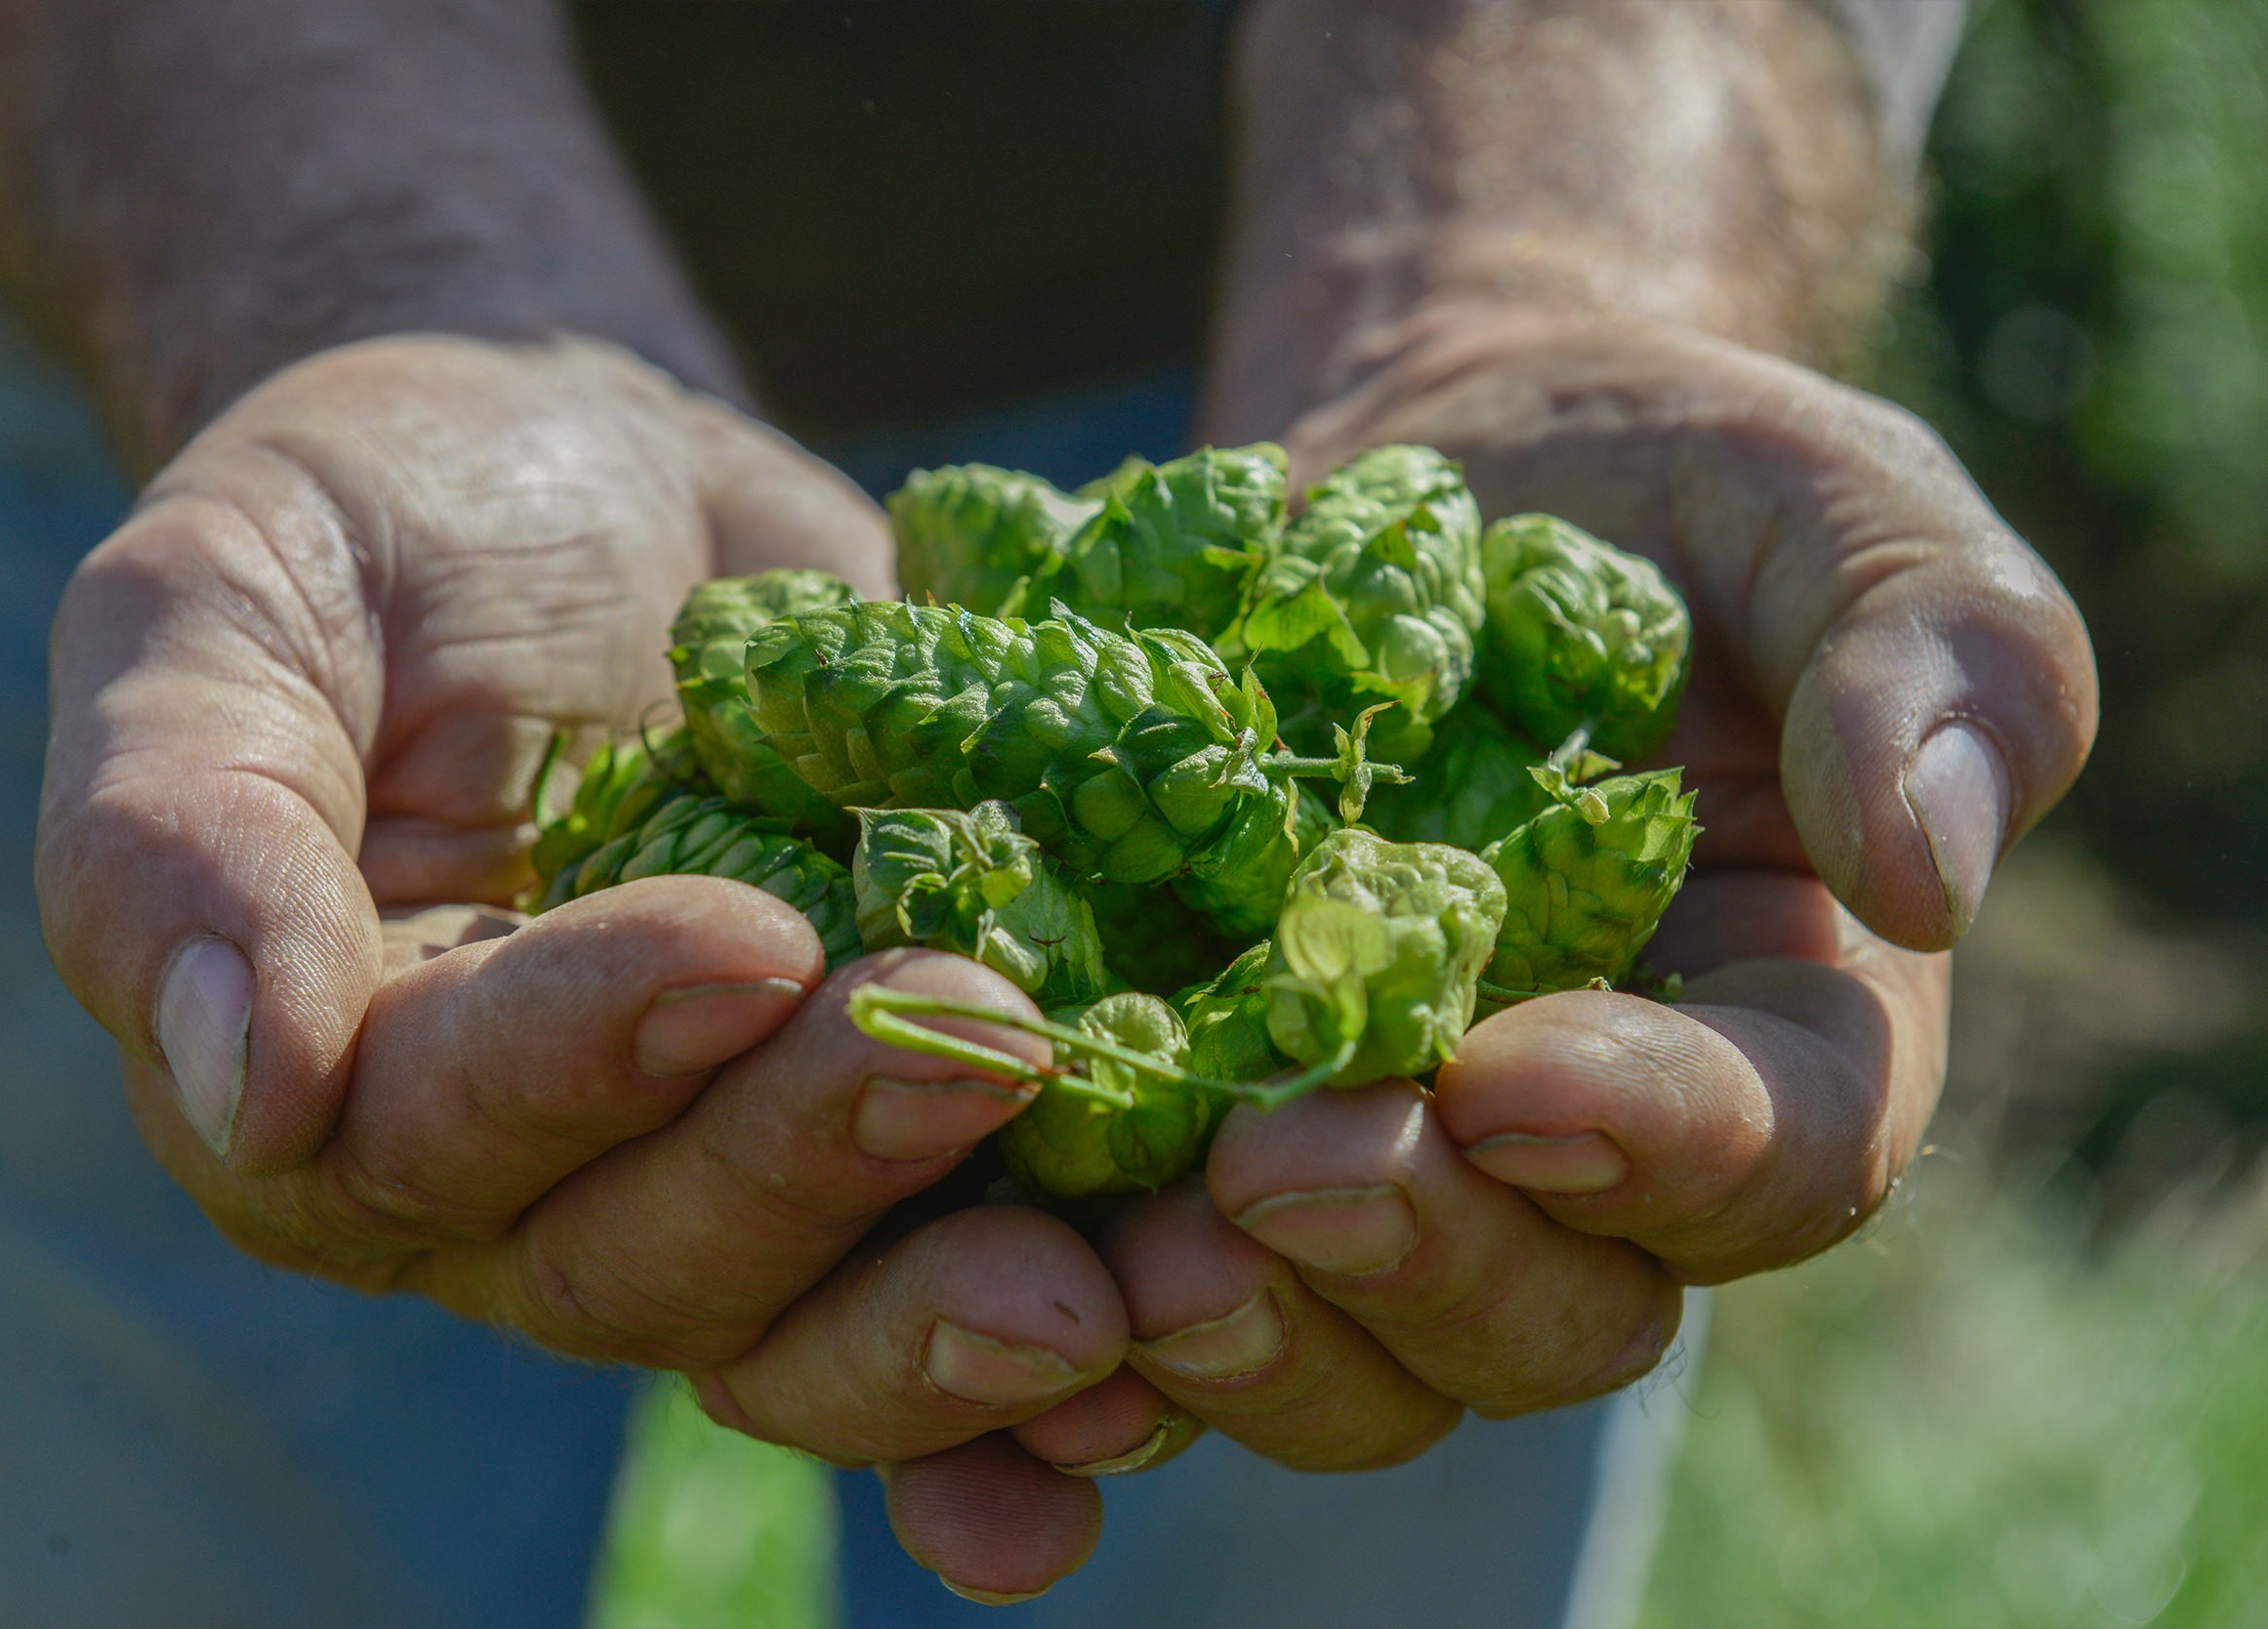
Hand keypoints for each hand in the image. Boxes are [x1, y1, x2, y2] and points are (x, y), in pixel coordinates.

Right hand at [33, 333, 1131, 1593]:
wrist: (584, 480)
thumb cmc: (369, 527)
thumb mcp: (214, 608)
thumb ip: (181, 834)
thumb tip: (249, 1084)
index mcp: (340, 1083)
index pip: (444, 1128)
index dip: (592, 1059)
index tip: (748, 940)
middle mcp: (530, 1181)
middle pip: (654, 1259)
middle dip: (817, 1167)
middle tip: (983, 1042)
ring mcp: (721, 1167)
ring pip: (814, 1320)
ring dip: (956, 1319)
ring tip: (1116, 1281)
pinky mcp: (886, 1132)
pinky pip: (954, 1270)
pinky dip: (1049, 1365)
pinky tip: (1155, 1370)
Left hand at [1096, 305, 2095, 1466]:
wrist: (1416, 482)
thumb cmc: (1659, 488)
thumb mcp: (1829, 509)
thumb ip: (1936, 653)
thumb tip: (1930, 871)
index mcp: (1781, 1035)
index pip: (1777, 1158)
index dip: (1658, 1146)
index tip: (1512, 1077)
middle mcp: (1582, 1158)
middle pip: (1543, 1311)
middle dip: (1416, 1262)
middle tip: (1279, 1166)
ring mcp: (1384, 1165)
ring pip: (1345, 1353)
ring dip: (1241, 1329)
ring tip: (1128, 1244)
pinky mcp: (1204, 1138)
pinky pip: (1153, 1289)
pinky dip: (1080, 1315)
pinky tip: (991, 1254)